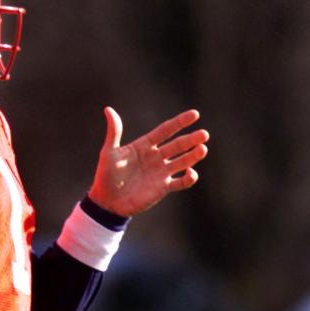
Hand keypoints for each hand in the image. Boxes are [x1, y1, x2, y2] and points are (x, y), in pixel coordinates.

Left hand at [87, 107, 208, 216]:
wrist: (106, 201)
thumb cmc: (105, 175)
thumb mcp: (109, 152)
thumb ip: (114, 131)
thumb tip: (108, 109)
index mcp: (144, 146)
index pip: (165, 130)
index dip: (180, 122)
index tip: (195, 114)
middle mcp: (156, 157)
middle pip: (178, 145)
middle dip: (191, 139)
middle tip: (204, 134)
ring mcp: (161, 172)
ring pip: (183, 161)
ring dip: (194, 155)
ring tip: (202, 149)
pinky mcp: (163, 188)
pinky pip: (182, 182)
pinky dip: (189, 178)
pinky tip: (191, 172)